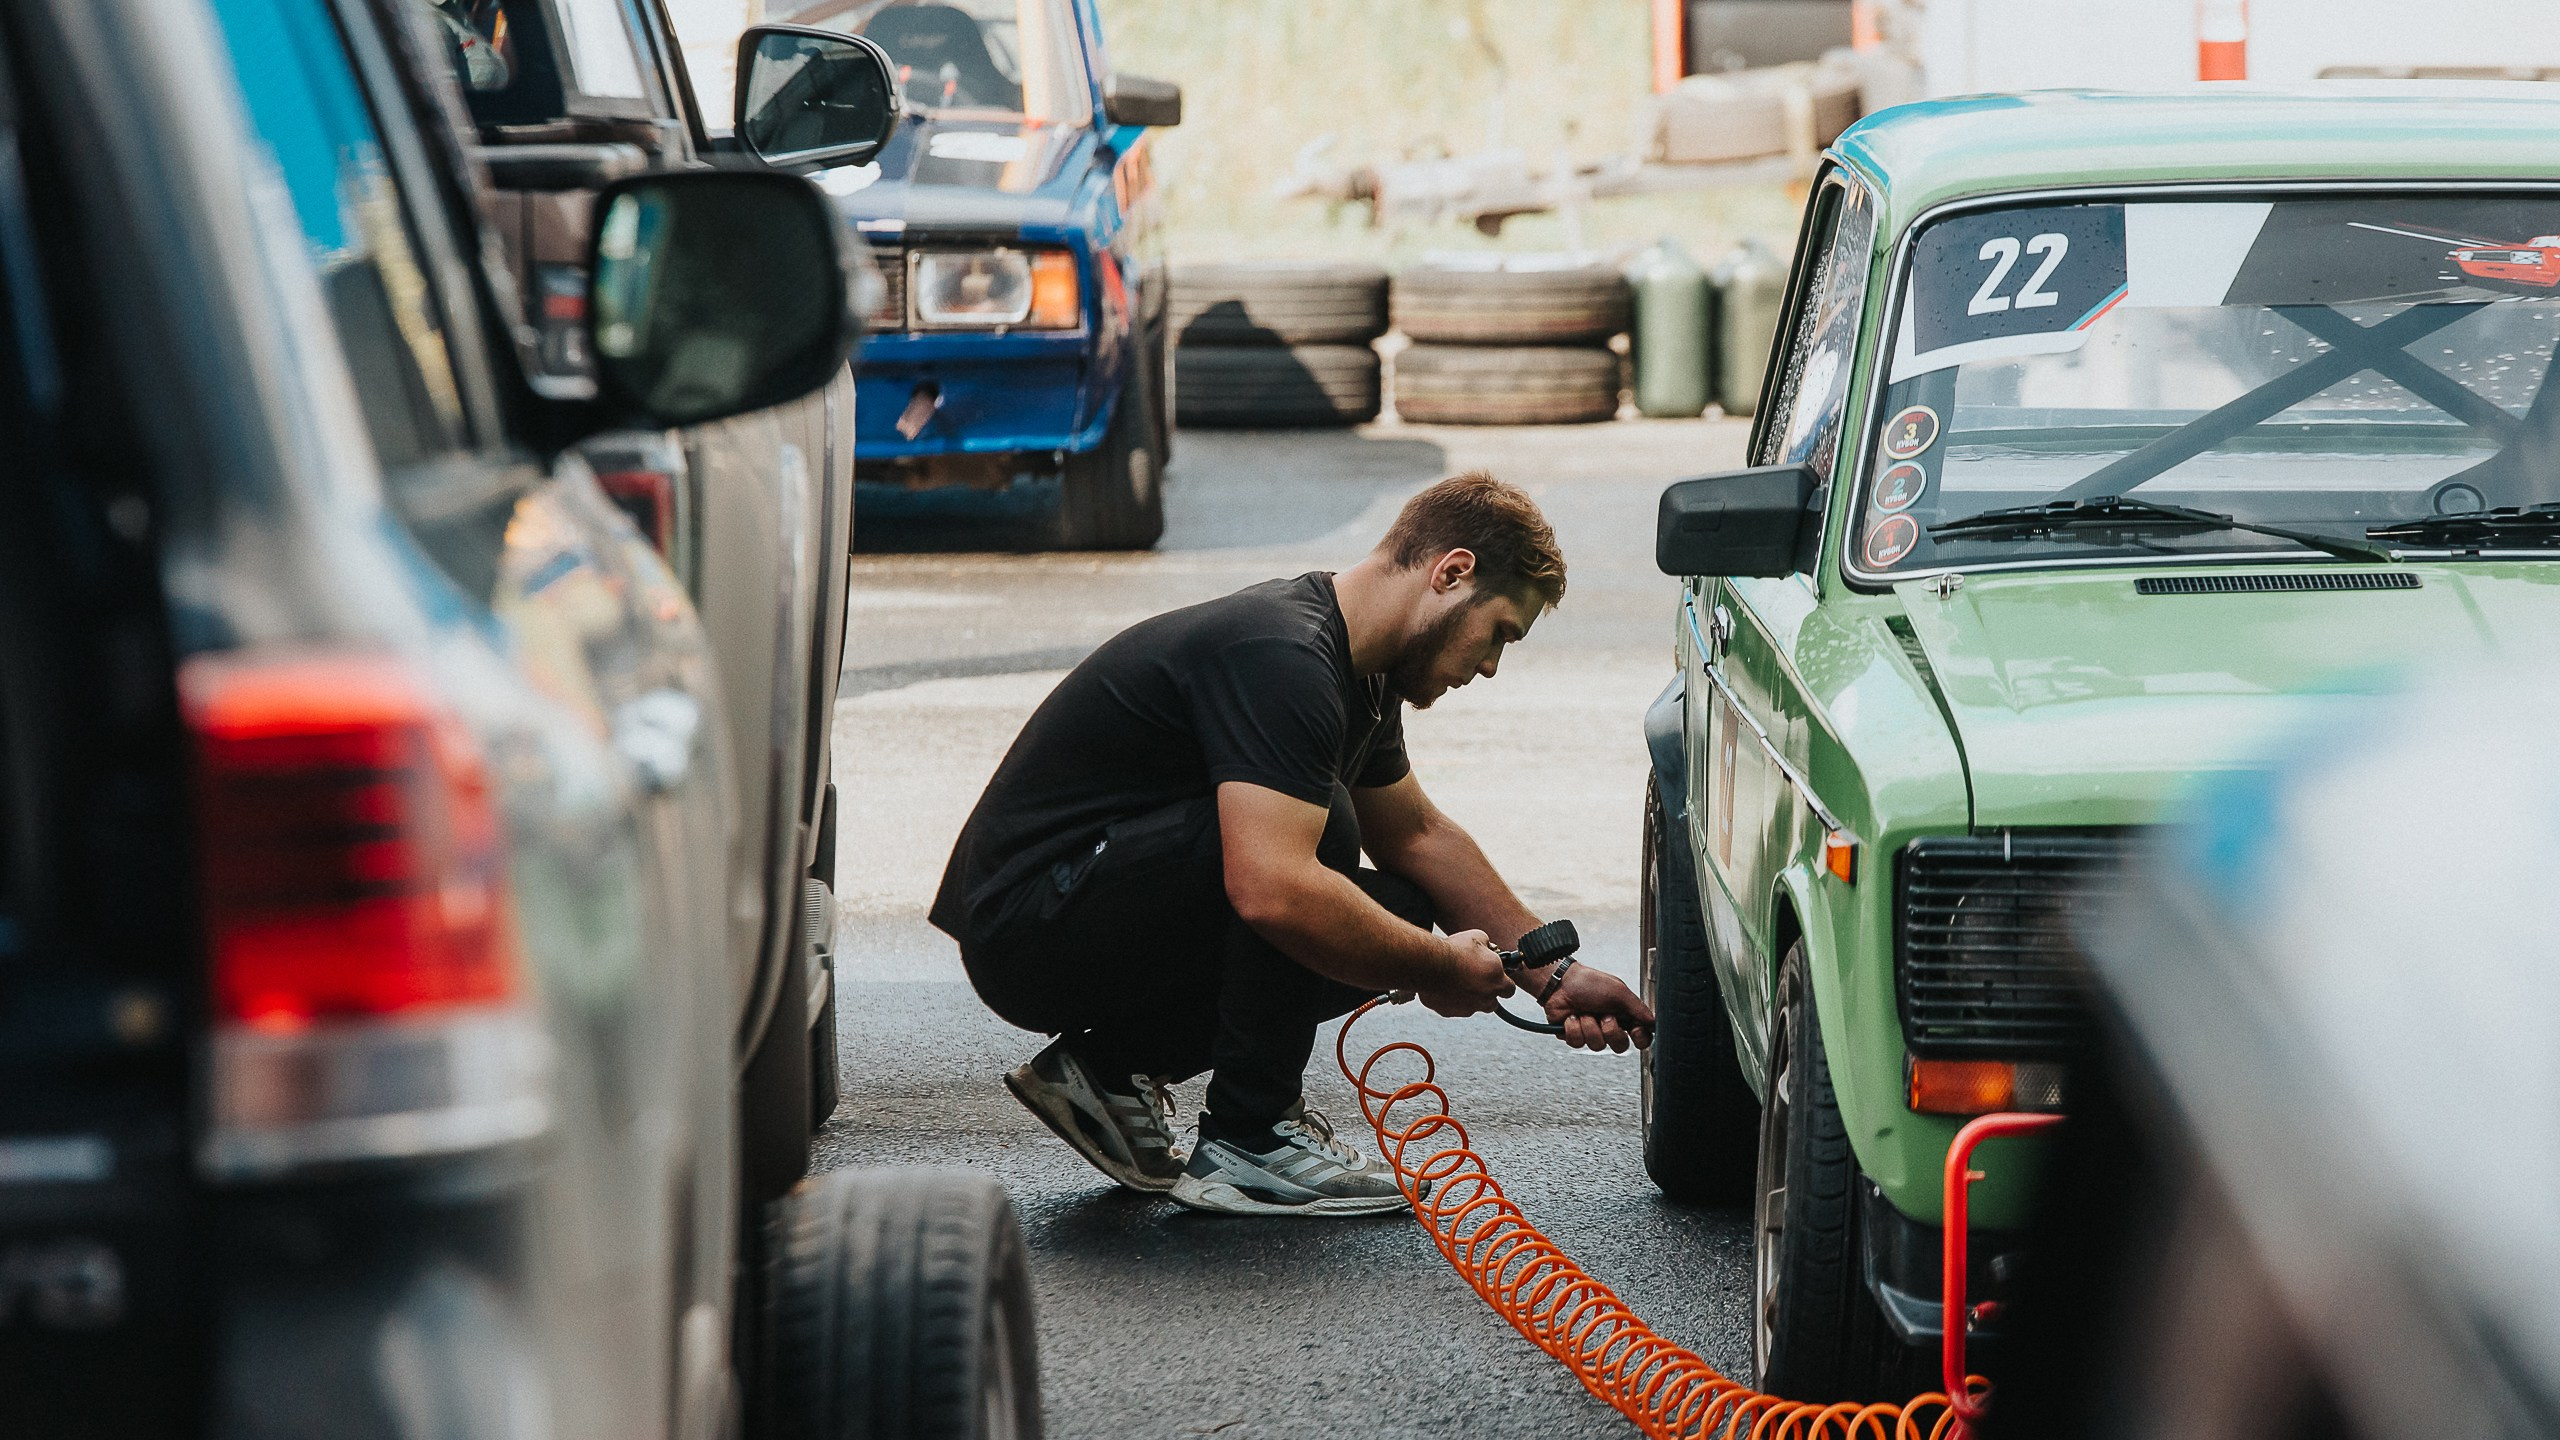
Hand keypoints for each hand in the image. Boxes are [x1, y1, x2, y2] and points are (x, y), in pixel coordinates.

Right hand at [1415, 929, 1511, 1017]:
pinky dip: (1450, 1000)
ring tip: (1457, 981)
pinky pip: (1453, 1008)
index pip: (1510, 990)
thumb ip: (1488, 946)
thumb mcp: (1478, 937)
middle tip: (1476, 979)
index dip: (1503, 982)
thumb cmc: (1455, 949)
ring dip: (1469, 997)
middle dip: (1487, 993)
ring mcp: (1467, 1008)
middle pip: (1492, 1003)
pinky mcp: (1449, 1012)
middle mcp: (1485, 999)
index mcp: (1496, 981)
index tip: (1496, 976)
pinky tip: (1443, 986)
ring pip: (1473, 1007)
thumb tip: (1488, 948)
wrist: (1429, 964)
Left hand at [1538, 965, 1654, 1052]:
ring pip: (1597, 1046)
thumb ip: (1638, 1008)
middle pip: (1620, 1046)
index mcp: (1624, 1015)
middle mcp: (1609, 1026)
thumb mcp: (1619, 992)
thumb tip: (1653, 1022)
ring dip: (1589, 1026)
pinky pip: (1578, 1043)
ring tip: (1584, 1012)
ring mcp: (1592, 1032)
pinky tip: (1572, 1016)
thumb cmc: (1588, 983)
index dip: (1640, 1038)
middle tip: (1604, 1016)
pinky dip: (1574, 1027)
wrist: (1560, 982)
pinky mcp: (1575, 1036)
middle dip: (1610, 1031)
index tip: (1633, 1029)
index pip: (1641, 1037)